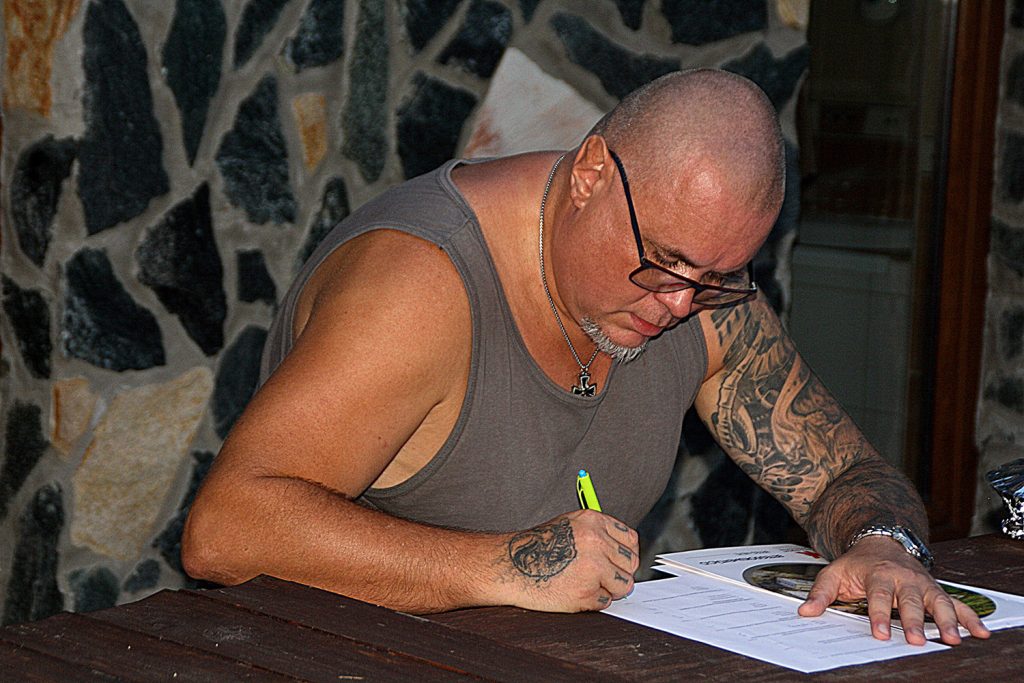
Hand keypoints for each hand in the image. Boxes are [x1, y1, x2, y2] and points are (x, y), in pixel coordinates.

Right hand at [502, 509, 638, 612]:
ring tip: (587, 584)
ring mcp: (592, 568)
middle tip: (602, 577)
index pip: (630, 540)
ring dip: (609, 589)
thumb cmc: (536, 548)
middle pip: (630, 564)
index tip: (619, 562)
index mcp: (593, 522)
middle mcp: (596, 542)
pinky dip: (593, 601)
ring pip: (623, 585)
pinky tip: (574, 591)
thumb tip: (623, 554)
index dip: (625, 554)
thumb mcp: (569, 526)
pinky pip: (605, 602)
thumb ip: (597, 535)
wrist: (510, 565)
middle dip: (619, 573)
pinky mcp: (586, 592)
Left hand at [797, 535, 990, 644]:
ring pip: (937, 601)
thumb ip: (821, 593)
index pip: (878, 596)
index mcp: (878, 574)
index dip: (879, 615)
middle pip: (910, 601)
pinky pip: (956, 603)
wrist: (880, 540)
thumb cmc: (857, 563)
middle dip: (914, 621)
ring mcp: (923, 584)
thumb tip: (806, 611)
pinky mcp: (935, 590)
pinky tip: (978, 633)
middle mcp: (904, 578)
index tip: (881, 633)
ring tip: (952, 639)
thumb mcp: (834, 573)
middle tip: (917, 640)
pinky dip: (969, 618)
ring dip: (947, 621)